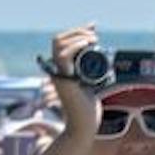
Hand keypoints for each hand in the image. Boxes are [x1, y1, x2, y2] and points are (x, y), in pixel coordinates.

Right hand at [43, 26, 101, 148]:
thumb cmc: (87, 110)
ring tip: (94, 40)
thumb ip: (90, 73)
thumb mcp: (91, 85)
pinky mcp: (64, 79)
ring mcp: (58, 74)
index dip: (77, 31)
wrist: (84, 127)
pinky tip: (88, 45)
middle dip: (77, 32)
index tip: (93, 28)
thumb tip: (98, 57)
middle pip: (58, 40)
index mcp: (61, 68)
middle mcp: (56, 69)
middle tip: (95, 37)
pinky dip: (75, 47)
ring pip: (59, 44)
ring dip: (78, 37)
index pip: (62, 42)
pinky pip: (63, 56)